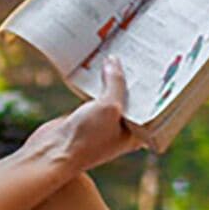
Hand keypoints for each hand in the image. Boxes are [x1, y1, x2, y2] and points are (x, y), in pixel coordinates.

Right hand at [27, 58, 144, 174]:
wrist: (51, 154)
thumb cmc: (86, 139)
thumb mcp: (109, 107)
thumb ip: (115, 83)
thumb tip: (114, 60)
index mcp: (135, 134)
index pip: (150, 108)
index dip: (154, 90)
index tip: (157, 69)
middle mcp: (121, 129)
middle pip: (131, 99)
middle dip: (133, 80)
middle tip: (139, 55)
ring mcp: (102, 123)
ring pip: (111, 95)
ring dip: (113, 79)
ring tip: (119, 55)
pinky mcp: (85, 117)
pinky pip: (95, 96)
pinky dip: (96, 83)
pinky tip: (97, 66)